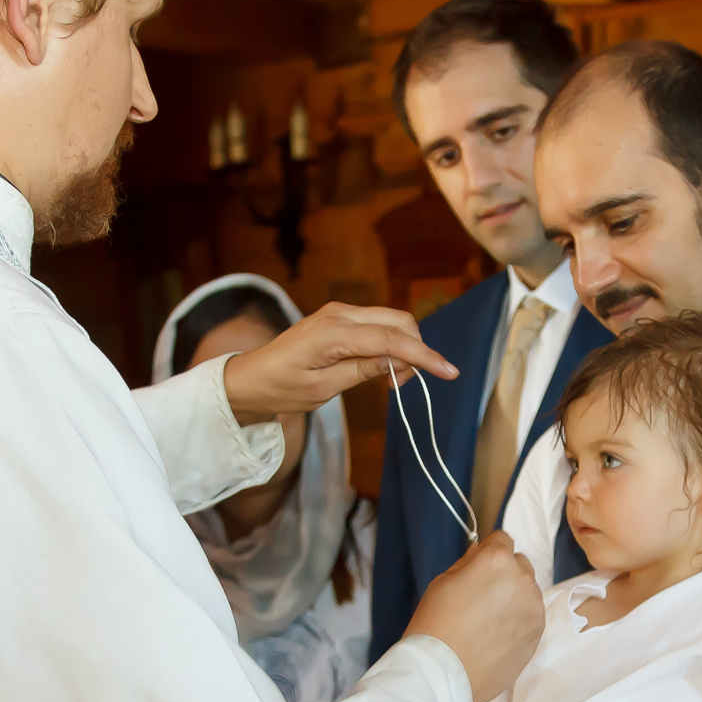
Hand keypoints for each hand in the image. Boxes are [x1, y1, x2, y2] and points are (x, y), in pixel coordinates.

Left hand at [221, 302, 457, 423]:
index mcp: (332, 333)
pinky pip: (377, 325)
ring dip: (404, 345)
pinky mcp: (340, 318)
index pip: (390, 339)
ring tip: (392, 379)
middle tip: (404, 384)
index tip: (450, 372)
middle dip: (416, 349)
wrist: (251, 378)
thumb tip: (399, 360)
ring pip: (391, 321)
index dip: (424, 355)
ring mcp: (340, 313)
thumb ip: (362, 370)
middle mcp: (339, 315)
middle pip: (398, 321)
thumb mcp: (322, 388)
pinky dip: (390, 342)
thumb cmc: (281, 388)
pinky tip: (382, 365)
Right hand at [406, 535, 542, 701]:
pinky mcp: (538, 634)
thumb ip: (469, 563)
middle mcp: (523, 579)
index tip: (478, 567)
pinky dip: (519, 620)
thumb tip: (483, 556)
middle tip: (483, 596)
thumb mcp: (442, 581)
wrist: (444, 674)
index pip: (501, 539)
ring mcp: (534, 608)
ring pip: (528, 591)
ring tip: (491, 621)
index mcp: (497, 560)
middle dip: (505, 573)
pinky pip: (531, 616)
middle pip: (519, 564)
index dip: (487, 552)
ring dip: (514, 597)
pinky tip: (499, 636)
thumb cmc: (435, 624)